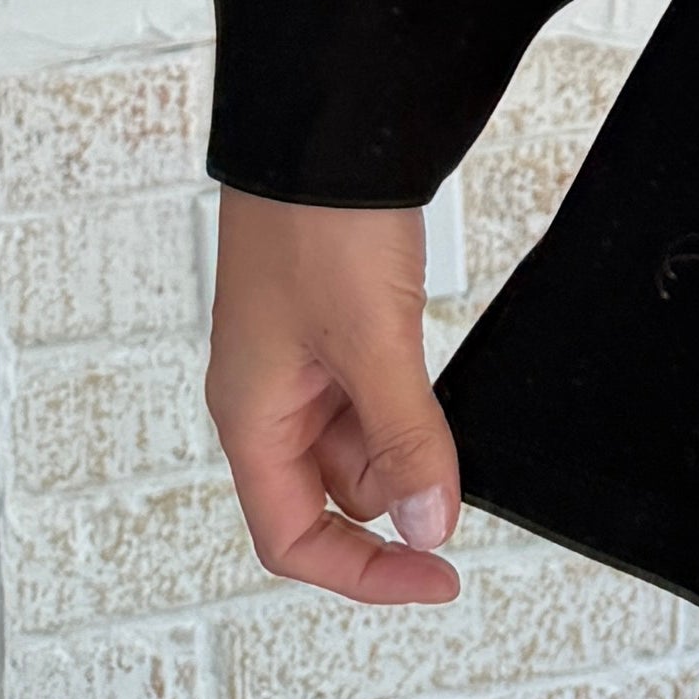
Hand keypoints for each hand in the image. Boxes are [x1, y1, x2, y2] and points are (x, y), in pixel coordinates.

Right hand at [206, 189, 464, 603]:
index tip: (437, 577)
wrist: (322, 122)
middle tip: (448, 449)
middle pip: (333, 492)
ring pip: (358, 441)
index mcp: (250, 416)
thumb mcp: (373, 341)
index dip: (363, 574)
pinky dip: (407, 395)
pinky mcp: (331, 324)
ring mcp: (298, 360)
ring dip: (404, 436)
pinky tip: (432, 361)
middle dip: (396, 484)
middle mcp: (266, 397)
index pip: (293, 538)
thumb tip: (431, 527)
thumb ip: (405, 439)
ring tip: (431, 376)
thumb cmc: (316, 220)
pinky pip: (371, 391)